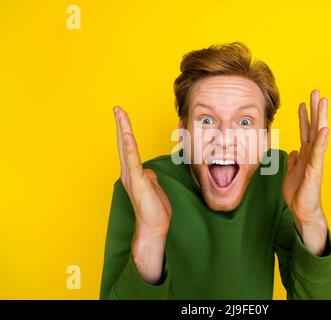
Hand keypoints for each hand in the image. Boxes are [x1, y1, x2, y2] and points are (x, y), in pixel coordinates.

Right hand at [113, 106, 171, 282]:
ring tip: (119, 113)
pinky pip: (133, 162)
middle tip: (117, 108)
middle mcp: (129, 172)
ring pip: (127, 148)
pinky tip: (127, 135)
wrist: (154, 227)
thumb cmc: (154, 209)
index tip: (122, 116)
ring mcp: (132, 176)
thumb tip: (148, 171)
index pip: (128, 146)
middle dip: (121, 124)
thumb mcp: (153, 187)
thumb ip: (148, 176)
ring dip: (123, 129)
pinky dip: (130, 148)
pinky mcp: (138, 182)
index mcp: (133, 172)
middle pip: (124, 143)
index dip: (125, 130)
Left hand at [282, 90, 328, 254]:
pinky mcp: (315, 170)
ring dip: (320, 117)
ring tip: (322, 101)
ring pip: (318, 135)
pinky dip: (322, 140)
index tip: (304, 102)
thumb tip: (294, 150)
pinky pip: (319, 153)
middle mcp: (312, 154)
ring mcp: (315, 161)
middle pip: (314, 127)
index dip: (305, 117)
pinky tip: (325, 129)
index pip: (306, 131)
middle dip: (315, 110)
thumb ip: (294, 160)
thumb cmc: (298, 193)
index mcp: (306, 154)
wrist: (302, 210)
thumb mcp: (291, 172)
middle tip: (316, 92)